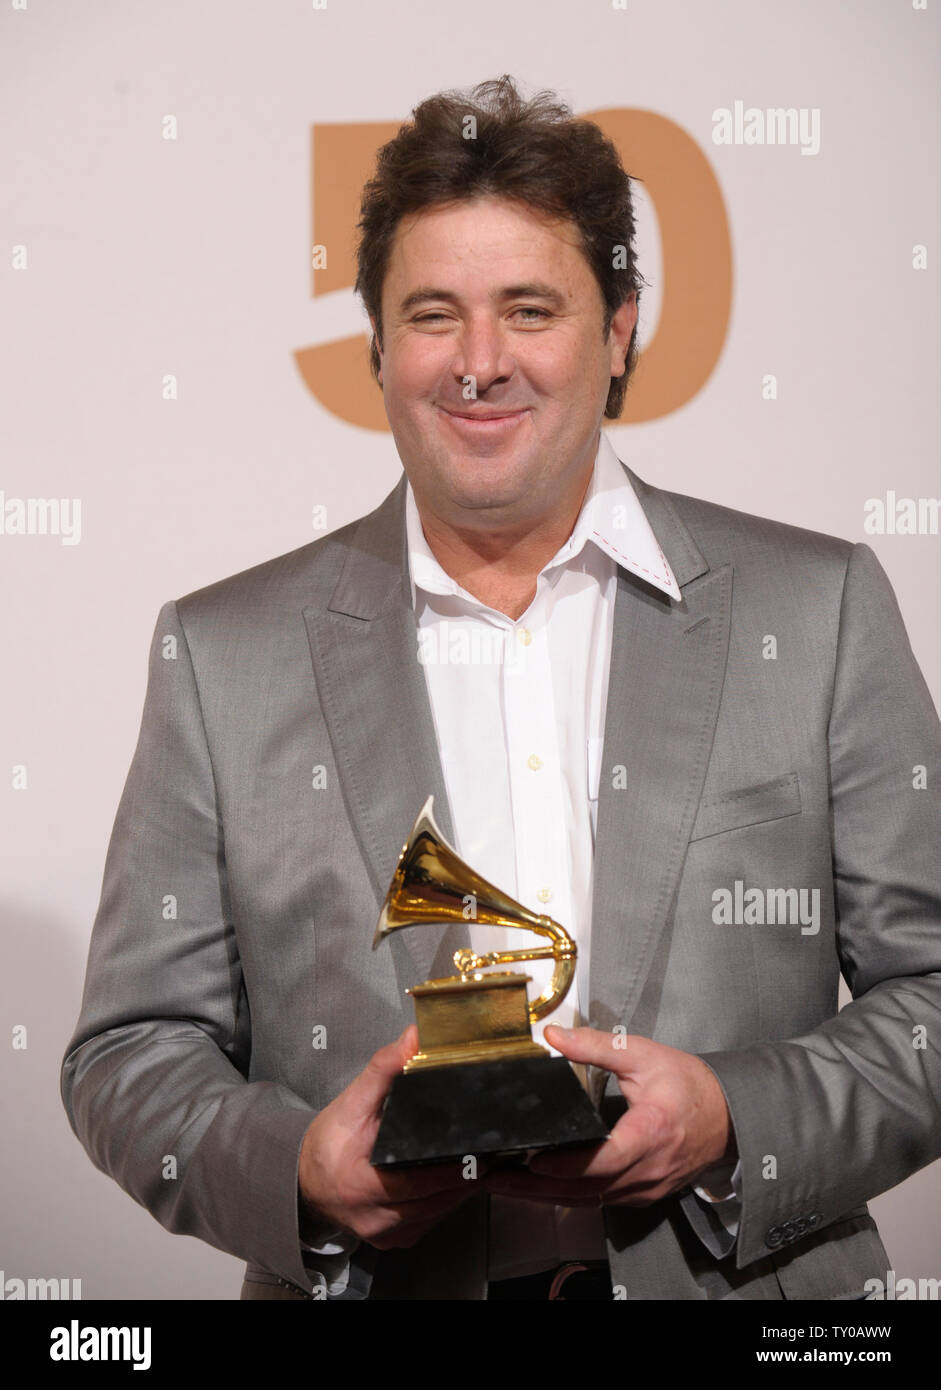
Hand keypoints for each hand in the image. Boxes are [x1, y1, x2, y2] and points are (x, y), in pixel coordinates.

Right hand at [298, 1025, 481, 1248]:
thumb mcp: (352, 1101)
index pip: (420, 1182)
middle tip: (488, 1149)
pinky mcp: (394, 1241)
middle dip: (465, 1175)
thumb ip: (384, 1068)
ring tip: (476, 1160)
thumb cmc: (328, 1142)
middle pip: (438, 1200)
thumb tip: (414, 1038)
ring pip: (439, 1213)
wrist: (303, 1181)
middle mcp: (375, 1218)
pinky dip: (443, 1201)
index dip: (453, 1167)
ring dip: (458, 1189)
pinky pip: (430, 1221)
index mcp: (361, 1185)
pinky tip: (452, 1180)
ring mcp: (386, 1235)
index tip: (478, 1149)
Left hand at [483, 1025, 735, 1207]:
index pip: (603, 1160)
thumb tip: (553, 1035)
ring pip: (589, 1202)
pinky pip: (600, 1202)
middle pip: (586, 1189)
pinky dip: (568, 1197)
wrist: (729, 1116)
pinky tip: (540, 1189)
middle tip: (494, 1178)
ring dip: (545, 1197)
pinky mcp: (643, 1195)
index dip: (565, 1165)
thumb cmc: (688, 1084)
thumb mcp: (642, 1055)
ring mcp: (646, 1189)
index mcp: (650, 1133)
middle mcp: (648, 1170)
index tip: (531, 1159)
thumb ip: (595, 1046)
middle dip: (537, 1187)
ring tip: (505, 1184)